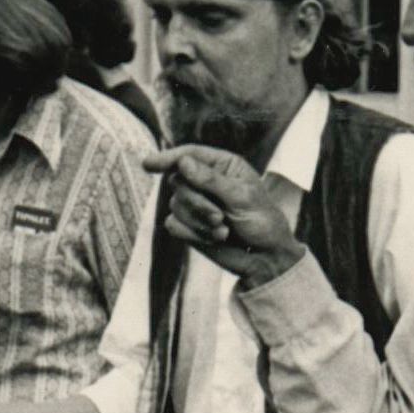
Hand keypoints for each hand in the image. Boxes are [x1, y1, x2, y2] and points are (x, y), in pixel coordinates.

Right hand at [143, 146, 305, 286]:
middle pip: (178, 182)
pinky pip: (173, 225)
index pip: (188, 154)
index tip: (148, 164)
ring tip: (223, 231)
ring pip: (174, 205)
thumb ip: (211, 180)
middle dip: (196, 203)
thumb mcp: (242, 197)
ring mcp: (196, 203)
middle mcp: (205, 181)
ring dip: (198, 222)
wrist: (265, 257)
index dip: (167, 158)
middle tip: (220, 218)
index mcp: (223, 165)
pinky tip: (214, 239)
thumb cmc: (262, 222)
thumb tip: (182, 162)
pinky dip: (192, 234)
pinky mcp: (189, 225)